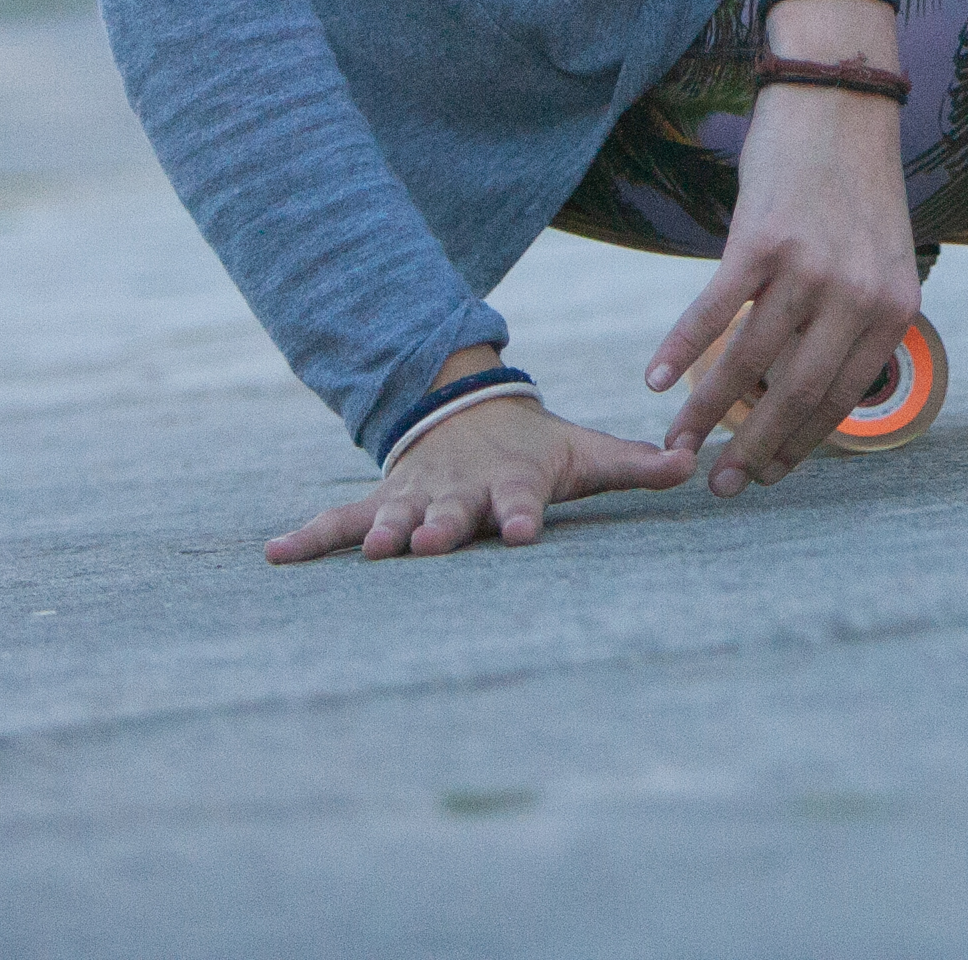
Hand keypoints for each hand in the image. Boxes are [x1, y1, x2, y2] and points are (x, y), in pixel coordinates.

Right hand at [264, 386, 687, 562]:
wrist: (469, 411)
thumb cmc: (535, 449)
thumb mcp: (582, 452)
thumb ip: (633, 463)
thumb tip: (693, 464)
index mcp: (512, 482)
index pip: (521, 501)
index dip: (521, 516)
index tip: (521, 532)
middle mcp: (460, 491)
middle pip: (451, 512)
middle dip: (440, 528)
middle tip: (429, 544)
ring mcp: (417, 497)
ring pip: (395, 517)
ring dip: (384, 534)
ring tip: (372, 553)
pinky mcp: (383, 502)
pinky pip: (340, 521)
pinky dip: (309, 537)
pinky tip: (274, 555)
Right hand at [647, 81, 919, 494]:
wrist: (840, 103)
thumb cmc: (854, 186)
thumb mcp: (882, 259)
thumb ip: (858, 321)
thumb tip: (815, 394)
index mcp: (896, 307)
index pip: (842, 397)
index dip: (800, 444)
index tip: (766, 477)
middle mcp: (858, 294)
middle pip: (797, 393)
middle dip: (753, 447)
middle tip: (718, 485)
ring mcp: (810, 266)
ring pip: (749, 359)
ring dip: (706, 409)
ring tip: (675, 441)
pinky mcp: (763, 238)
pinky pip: (715, 310)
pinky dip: (681, 349)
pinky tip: (656, 381)